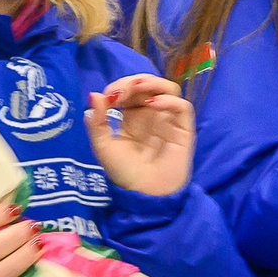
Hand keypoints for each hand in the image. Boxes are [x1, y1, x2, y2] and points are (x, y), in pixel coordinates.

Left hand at [87, 74, 192, 196]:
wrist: (143, 194)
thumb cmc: (123, 172)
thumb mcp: (103, 146)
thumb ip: (97, 121)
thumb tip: (94, 94)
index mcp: (132, 117)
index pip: (130, 90)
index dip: (120, 86)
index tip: (109, 94)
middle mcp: (151, 115)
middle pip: (148, 86)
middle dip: (134, 82)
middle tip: (121, 91)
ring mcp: (168, 121)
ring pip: (169, 90)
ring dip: (154, 84)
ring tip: (138, 88)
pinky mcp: (183, 130)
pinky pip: (183, 107)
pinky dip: (169, 100)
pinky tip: (153, 104)